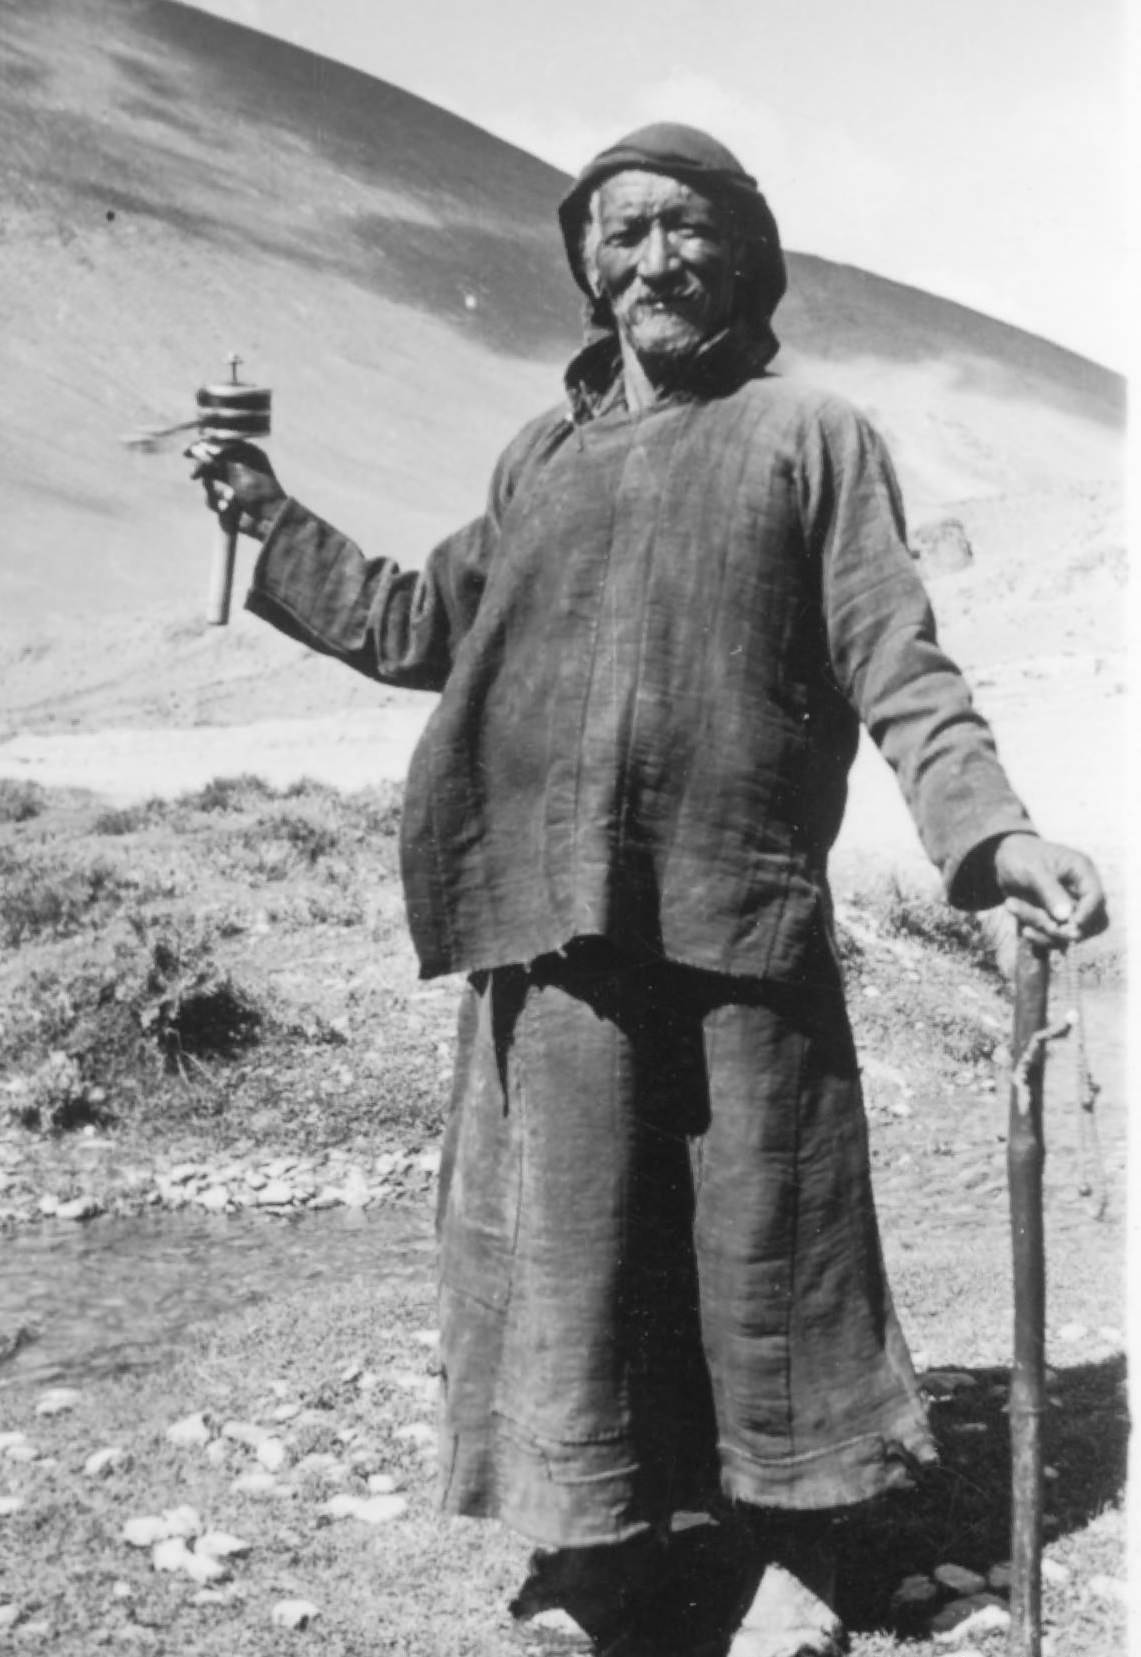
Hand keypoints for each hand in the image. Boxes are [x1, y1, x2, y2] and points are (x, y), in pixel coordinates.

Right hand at [186, 440, 285, 540]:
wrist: (269, 521)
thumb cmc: (260, 493)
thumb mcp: (238, 471)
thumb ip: (217, 459)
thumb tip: (199, 447)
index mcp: (246, 454)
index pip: (218, 445)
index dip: (202, 447)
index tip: (187, 452)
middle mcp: (237, 468)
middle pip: (209, 464)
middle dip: (204, 471)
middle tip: (195, 475)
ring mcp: (232, 485)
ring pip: (208, 483)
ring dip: (216, 492)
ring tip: (231, 499)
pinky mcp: (227, 501)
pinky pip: (210, 499)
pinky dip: (217, 504)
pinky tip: (229, 508)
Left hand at [992, 832, 1107, 948]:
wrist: (1002, 860)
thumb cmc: (1021, 857)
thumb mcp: (1033, 870)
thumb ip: (1050, 892)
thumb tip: (1066, 917)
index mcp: (1082, 872)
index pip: (1096, 898)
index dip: (1086, 914)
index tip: (1071, 924)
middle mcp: (1079, 892)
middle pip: (1087, 922)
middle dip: (1062, 928)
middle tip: (1039, 925)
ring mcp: (1067, 908)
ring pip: (1066, 932)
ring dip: (1042, 928)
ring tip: (1011, 906)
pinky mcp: (1053, 920)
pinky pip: (1053, 937)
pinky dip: (1039, 937)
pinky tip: (1023, 931)